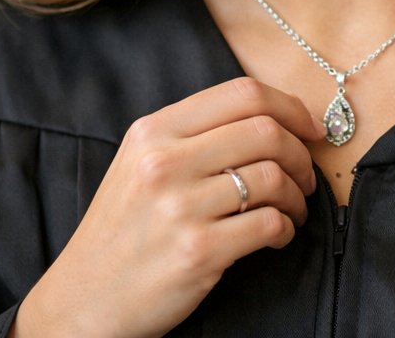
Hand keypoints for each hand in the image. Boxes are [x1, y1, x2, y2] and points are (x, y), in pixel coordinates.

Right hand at [12, 77, 323, 337]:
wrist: (83, 302)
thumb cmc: (124, 231)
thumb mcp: (141, 164)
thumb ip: (195, 135)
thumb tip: (275, 118)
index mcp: (154, 131)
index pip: (242, 93)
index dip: (290, 106)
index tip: (311, 128)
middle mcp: (164, 162)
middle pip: (266, 130)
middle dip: (300, 153)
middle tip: (305, 177)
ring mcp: (179, 208)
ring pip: (273, 177)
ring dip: (297, 196)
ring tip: (292, 210)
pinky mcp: (198, 251)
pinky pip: (269, 224)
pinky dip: (286, 229)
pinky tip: (278, 236)